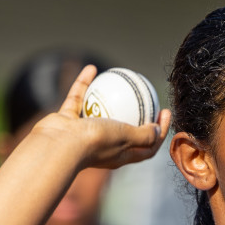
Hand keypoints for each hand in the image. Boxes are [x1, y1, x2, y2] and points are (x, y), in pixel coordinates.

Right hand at [32, 64, 171, 169]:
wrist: (58, 145)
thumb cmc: (95, 142)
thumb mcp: (127, 137)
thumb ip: (144, 135)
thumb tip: (158, 130)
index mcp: (121, 155)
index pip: (146, 148)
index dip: (160, 134)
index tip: (165, 112)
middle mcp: (103, 146)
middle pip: (125, 132)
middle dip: (138, 116)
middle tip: (147, 97)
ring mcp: (84, 133)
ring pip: (98, 112)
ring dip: (108, 98)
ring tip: (119, 80)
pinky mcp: (67, 121)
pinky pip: (78, 98)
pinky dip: (84, 84)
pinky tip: (92, 68)